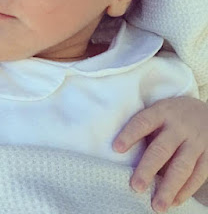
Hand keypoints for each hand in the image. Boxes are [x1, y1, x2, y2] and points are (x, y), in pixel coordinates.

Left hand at [112, 96, 207, 211]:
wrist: (206, 112)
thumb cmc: (171, 116)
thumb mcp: (158, 112)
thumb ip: (146, 130)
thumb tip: (125, 157)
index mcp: (162, 112)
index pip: (143, 122)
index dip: (130, 135)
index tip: (116, 148)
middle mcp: (179, 127)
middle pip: (162, 149)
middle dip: (148, 169)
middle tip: (136, 186)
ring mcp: (195, 142)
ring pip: (182, 167)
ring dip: (168, 188)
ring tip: (157, 206)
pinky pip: (198, 175)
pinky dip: (185, 191)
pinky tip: (173, 202)